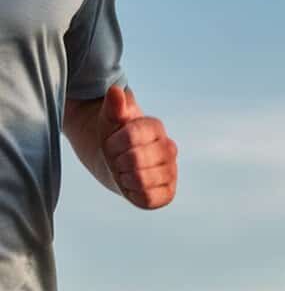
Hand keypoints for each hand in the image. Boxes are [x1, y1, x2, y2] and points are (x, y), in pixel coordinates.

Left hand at [97, 86, 177, 209]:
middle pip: (136, 159)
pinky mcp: (168, 193)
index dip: (113, 143)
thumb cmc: (113, 138)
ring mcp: (171, 172)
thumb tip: (116, 92)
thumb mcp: (108, 119)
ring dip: (124, 177)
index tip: (110, 144)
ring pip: (142, 180)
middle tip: (116, 159)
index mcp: (156, 127)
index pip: (132, 136)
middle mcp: (169, 149)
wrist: (117, 161)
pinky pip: (148, 198)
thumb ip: (112, 106)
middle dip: (117, 161)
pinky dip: (133, 193)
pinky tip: (131, 186)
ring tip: (123, 172)